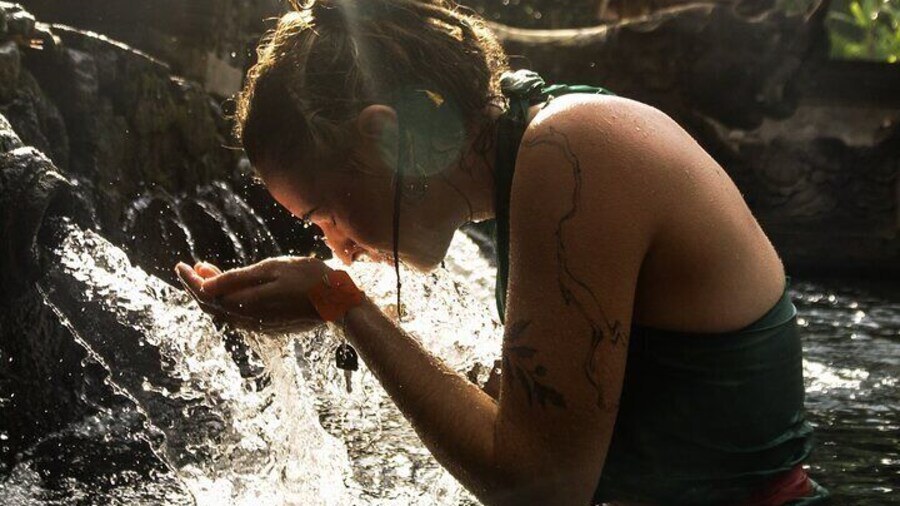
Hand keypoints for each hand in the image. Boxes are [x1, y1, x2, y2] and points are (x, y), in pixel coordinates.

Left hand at [175, 257, 330, 332]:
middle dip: (200, 286)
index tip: (180, 265)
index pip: (207, 295)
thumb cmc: (308, 279)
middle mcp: (249, 320)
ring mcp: (261, 326)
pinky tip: (234, 288)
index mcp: (246, 305)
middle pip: (214, 306)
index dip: (190, 281)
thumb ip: (236, 279)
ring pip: (227, 311)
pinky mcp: (271, 326)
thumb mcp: (270, 269)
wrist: (338, 302)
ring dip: (215, 293)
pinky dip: (231, 300)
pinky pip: (241, 315)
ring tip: (210, 272)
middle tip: (194, 266)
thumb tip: (203, 286)